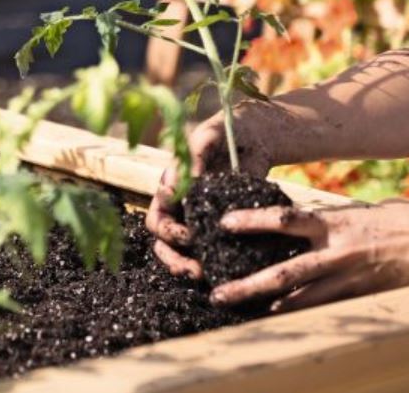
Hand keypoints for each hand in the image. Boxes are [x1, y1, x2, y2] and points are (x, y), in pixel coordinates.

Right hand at [146, 110, 272, 279]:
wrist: (252, 137)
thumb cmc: (222, 133)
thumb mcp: (208, 137)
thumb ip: (194, 156)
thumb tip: (185, 183)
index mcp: (168, 190)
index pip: (157, 217)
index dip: (168, 230)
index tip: (189, 234)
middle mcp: (178, 208)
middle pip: (163, 242)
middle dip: (173, 258)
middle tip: (192, 269)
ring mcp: (197, 220)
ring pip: (180, 251)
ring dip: (186, 266)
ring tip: (203, 275)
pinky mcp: (219, 227)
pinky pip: (208, 249)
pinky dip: (211, 262)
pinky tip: (225, 271)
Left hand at [209, 200, 408, 311]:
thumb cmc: (406, 220)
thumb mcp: (362, 210)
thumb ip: (332, 218)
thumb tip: (302, 220)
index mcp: (336, 222)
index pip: (284, 220)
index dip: (251, 221)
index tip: (223, 223)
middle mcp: (338, 253)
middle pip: (282, 273)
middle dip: (246, 285)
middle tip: (217, 292)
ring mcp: (350, 280)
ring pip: (300, 300)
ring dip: (268, 307)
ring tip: (240, 312)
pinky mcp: (363, 299)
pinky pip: (325, 309)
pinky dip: (301, 314)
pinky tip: (280, 318)